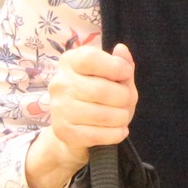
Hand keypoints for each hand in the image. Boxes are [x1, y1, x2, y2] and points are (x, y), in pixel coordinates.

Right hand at [24, 38, 136, 187]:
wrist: (71, 136)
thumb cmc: (96, 100)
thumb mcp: (110, 80)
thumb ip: (119, 67)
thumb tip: (122, 52)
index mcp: (71, 62)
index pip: (92, 57)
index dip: (115, 67)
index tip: (124, 75)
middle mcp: (61, 83)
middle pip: (104, 89)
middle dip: (125, 98)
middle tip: (127, 103)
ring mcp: (60, 108)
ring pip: (104, 111)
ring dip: (122, 117)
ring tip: (123, 118)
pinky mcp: (65, 132)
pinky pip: (99, 133)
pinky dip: (115, 133)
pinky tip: (118, 131)